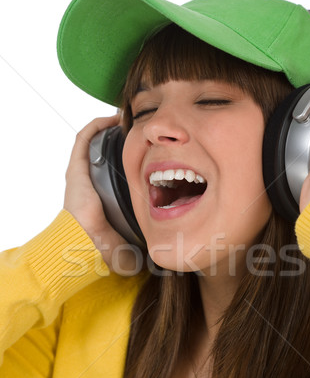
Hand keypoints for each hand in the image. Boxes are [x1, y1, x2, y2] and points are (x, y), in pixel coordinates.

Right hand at [64, 114, 136, 273]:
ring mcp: (80, 173)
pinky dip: (97, 126)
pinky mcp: (76, 167)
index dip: (131, 158)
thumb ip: (145, 247)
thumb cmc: (106, 245)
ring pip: (95, 143)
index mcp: (102, 197)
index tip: (150, 151)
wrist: (86, 243)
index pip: (117, 171)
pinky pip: (84, 138)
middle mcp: (89, 182)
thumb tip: (166, 258)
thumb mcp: (131, 242)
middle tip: (142, 133)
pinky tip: (113, 118)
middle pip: (106, 154)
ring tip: (128, 121)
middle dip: (122, 140)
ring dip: (110, 130)